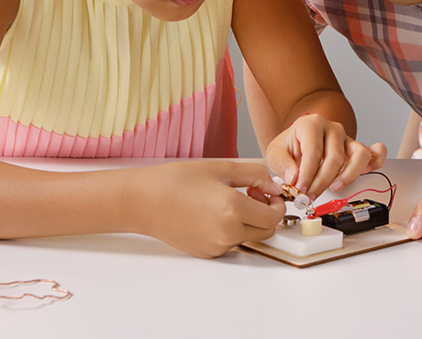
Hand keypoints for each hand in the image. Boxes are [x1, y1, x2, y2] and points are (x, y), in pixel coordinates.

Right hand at [137, 161, 285, 257]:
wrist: (145, 201)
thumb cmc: (177, 181)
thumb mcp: (221, 168)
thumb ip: (255, 174)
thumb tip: (274, 186)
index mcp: (234, 209)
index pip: (274, 217)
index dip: (276, 203)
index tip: (267, 193)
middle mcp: (228, 233)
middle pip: (266, 231)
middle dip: (266, 214)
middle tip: (251, 195)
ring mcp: (217, 246)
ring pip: (249, 237)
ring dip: (248, 222)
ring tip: (227, 202)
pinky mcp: (207, 253)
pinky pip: (230, 243)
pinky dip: (231, 230)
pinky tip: (213, 214)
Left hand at [264, 113, 386, 199]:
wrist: (298, 143)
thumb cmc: (290, 147)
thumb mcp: (275, 153)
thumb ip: (282, 165)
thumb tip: (294, 178)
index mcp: (311, 124)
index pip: (313, 151)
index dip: (307, 174)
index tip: (300, 189)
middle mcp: (332, 128)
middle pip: (335, 157)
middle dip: (322, 181)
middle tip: (310, 195)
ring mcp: (347, 138)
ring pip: (359, 155)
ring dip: (347, 176)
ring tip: (334, 188)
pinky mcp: (357, 149)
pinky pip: (375, 153)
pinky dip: (375, 163)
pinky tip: (366, 173)